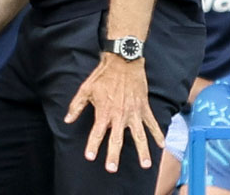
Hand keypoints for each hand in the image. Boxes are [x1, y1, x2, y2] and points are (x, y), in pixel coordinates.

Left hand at [65, 54, 162, 172]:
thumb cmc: (102, 75)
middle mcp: (119, 115)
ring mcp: (133, 112)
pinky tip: (162, 145)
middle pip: (117, 139)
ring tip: (145, 164)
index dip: (93, 145)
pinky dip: (158, 134)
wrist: (122, 61)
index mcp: (104, 111)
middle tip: (112, 168)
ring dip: (142, 151)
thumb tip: (67, 120)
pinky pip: (152, 123)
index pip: (97, 132)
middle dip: (114, 155)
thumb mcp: (86, 89)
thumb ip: (76, 106)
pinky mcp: (144, 107)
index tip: (90, 157)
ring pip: (139, 135)